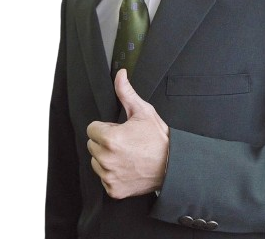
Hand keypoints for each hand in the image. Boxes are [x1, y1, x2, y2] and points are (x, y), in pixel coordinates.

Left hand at [87, 69, 169, 198]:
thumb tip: (120, 75)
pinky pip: (104, 178)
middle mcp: (106, 159)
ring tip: (127, 154)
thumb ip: (126, 93)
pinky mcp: (113, 190)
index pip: (92, 129)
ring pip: (96, 162)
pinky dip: (113, 174)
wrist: (172, 165)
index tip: (119, 130)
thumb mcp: (143, 111)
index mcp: (110, 139)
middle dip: (105, 141)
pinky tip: (128, 167)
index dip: (106, 127)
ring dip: (107, 157)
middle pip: (92, 145)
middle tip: (125, 142)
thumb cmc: (157, 138)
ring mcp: (109, 176)